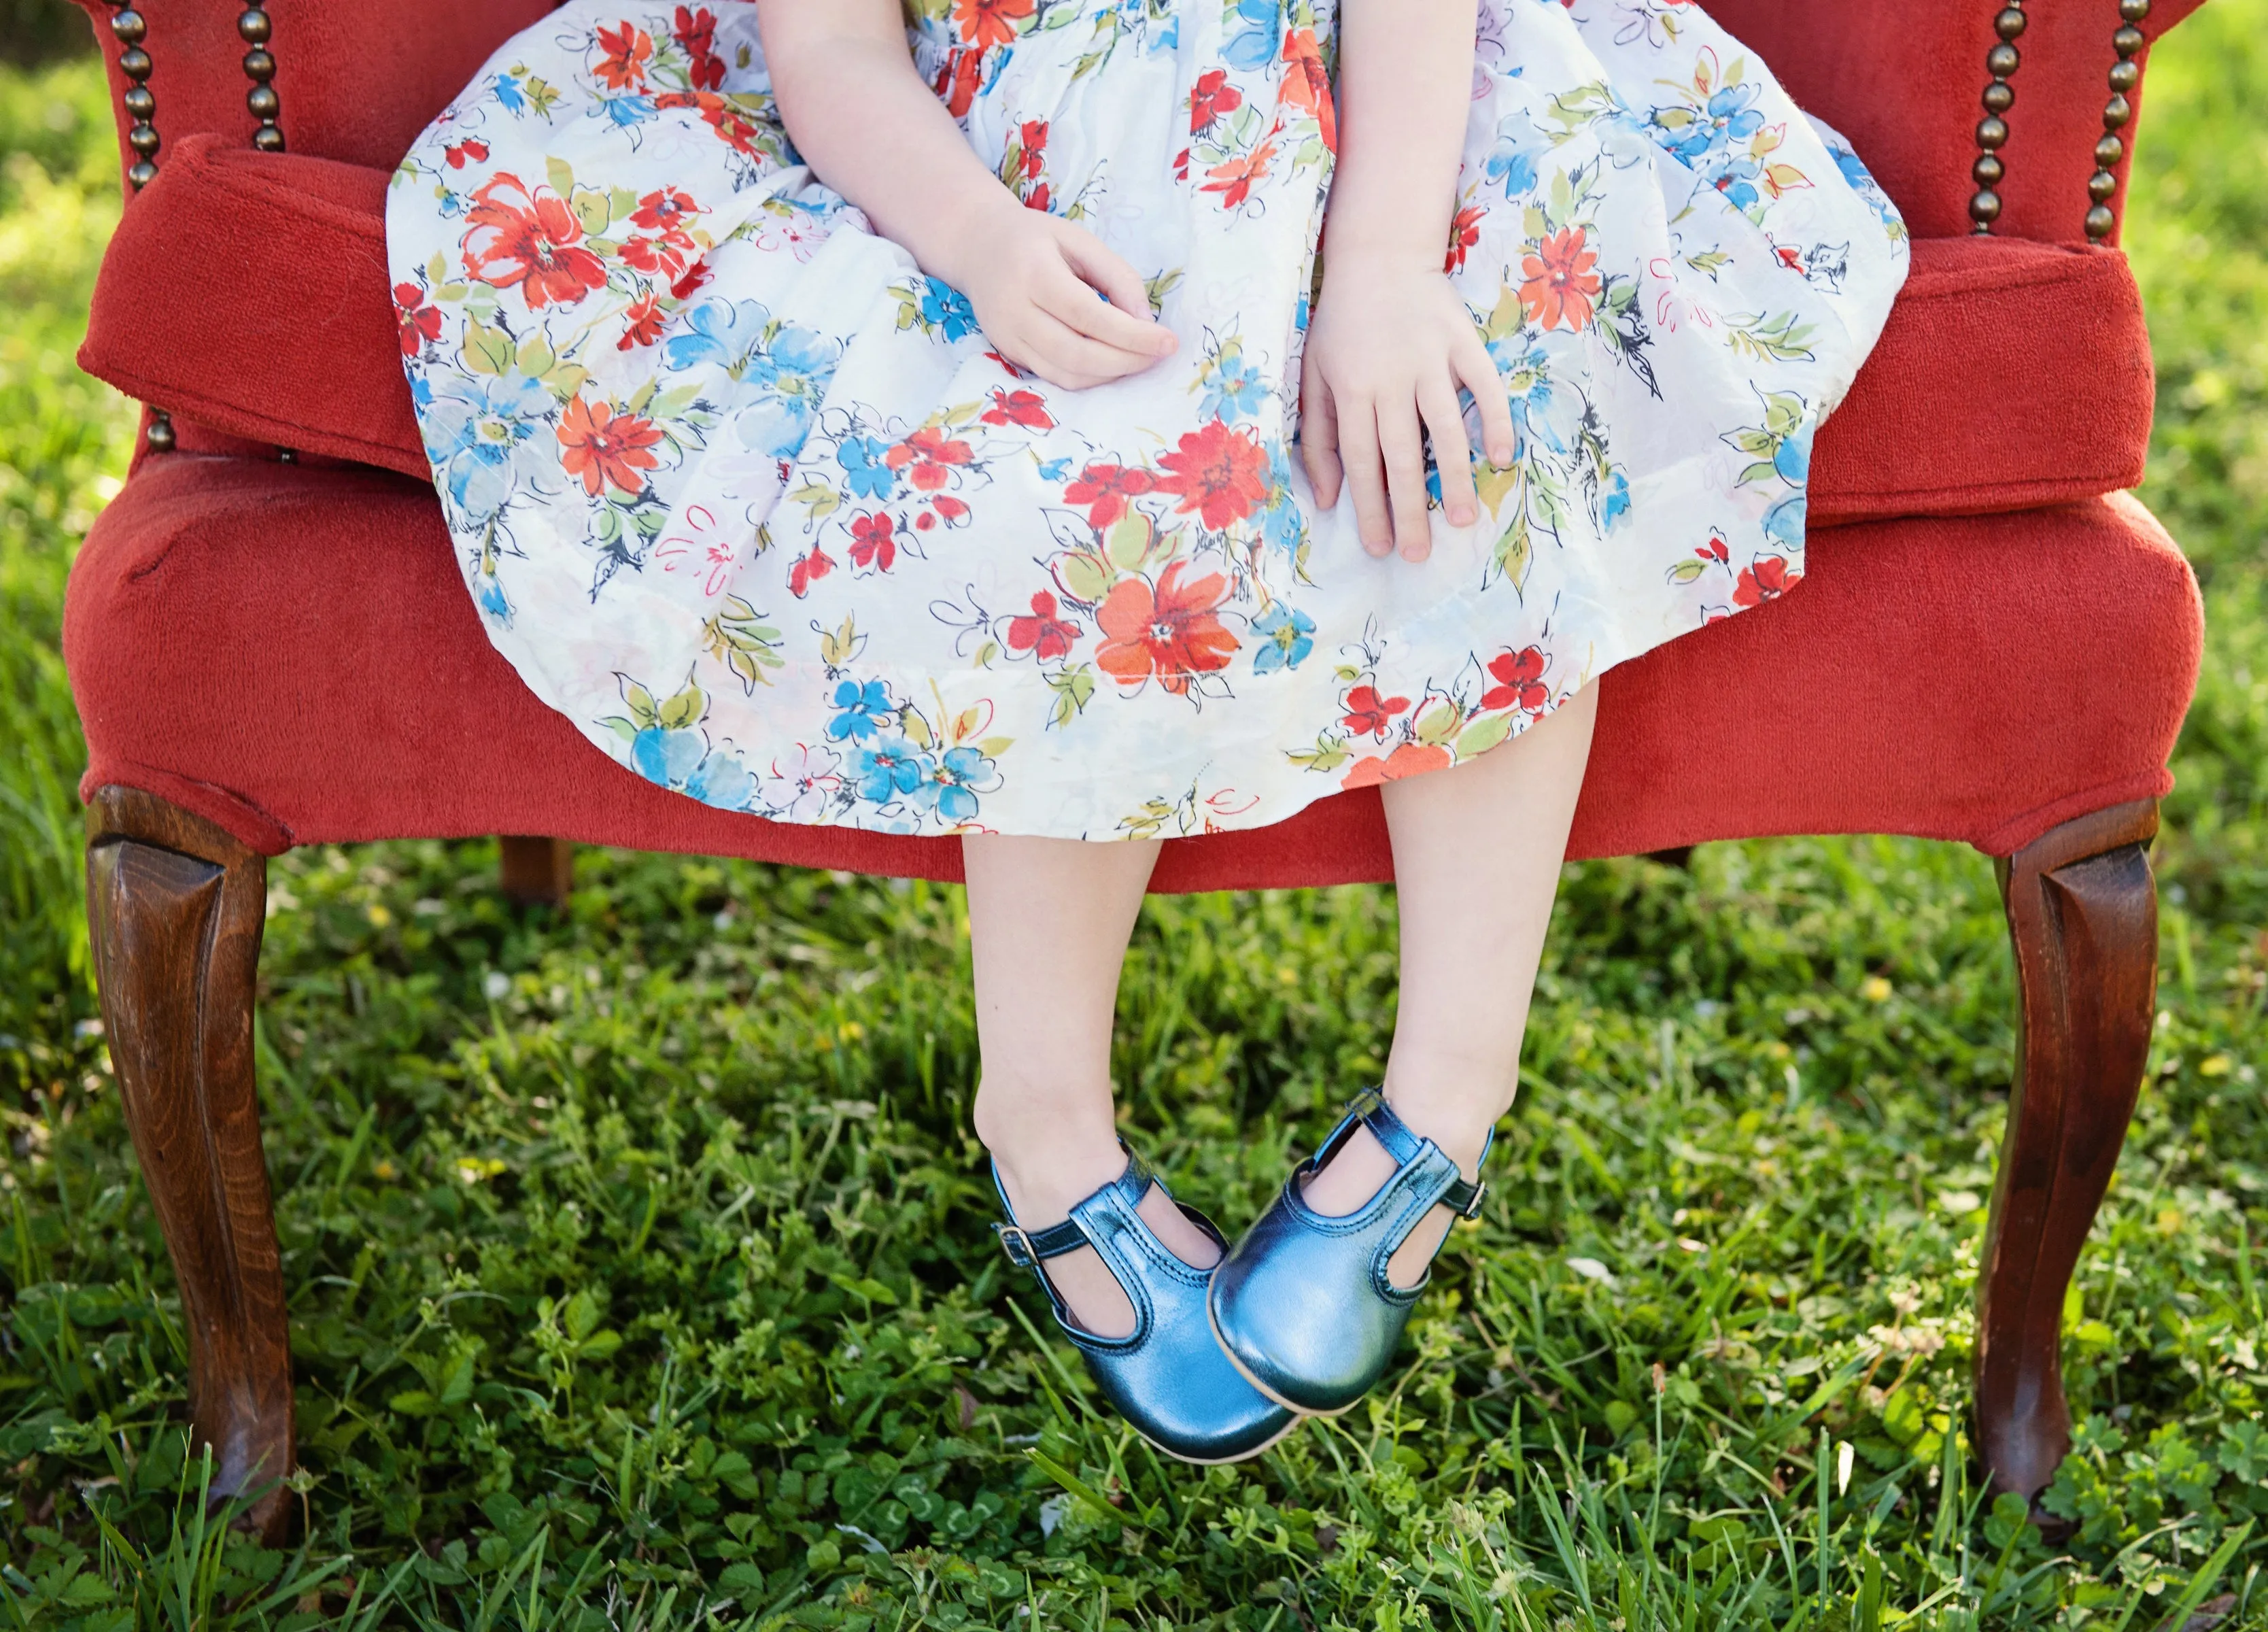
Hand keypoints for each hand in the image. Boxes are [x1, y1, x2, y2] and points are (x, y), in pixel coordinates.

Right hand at [939, 197, 1177, 390]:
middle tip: (1159, 355)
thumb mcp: (1080, 240)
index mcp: (1033, 272)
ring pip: (1065, 373)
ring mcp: (1007, 337)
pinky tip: (1112, 364)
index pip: (1088, 315)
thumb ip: (1116, 276)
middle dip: (1126, 361)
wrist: (977, 248)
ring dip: (1110, 375)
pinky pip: (1054, 377)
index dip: (1131, 336)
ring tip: (1140, 360)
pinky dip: (1089, 378)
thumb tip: (1145, 322)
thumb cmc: (1035, 239)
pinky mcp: (1008, 353)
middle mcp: (1014, 310)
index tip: (1168, 342)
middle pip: (1076, 353)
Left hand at [1300, 251, 1514, 561]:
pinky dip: (1494, 420)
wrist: (1379, 256)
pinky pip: (1483, 385)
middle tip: (1418, 555)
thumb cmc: (1341, 324)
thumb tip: (1327, 497)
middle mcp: (1391, 378)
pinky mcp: (1463, 342)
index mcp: (1351, 389)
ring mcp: (1430, 360)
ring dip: (1453, 477)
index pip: (1360, 461)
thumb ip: (1317, 436)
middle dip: (1408, 509)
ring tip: (1460, 520)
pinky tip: (1501, 458)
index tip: (1380, 548)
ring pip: (1444, 428)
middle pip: (1400, 455)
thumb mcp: (1314, 375)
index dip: (1369, 507)